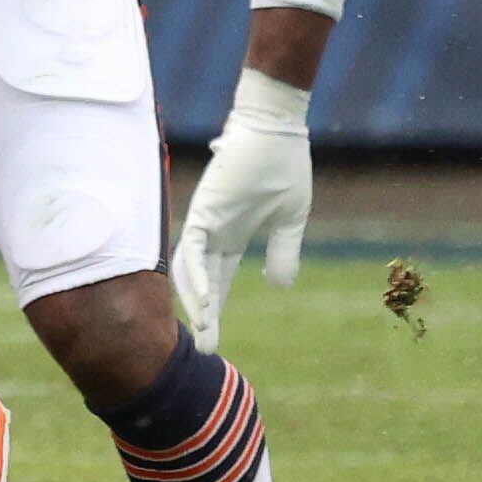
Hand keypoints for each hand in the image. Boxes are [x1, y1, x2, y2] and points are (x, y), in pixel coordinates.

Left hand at [172, 70, 312, 352]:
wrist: (278, 130)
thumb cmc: (283, 166)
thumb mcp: (291, 219)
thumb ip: (284, 252)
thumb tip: (280, 286)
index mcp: (233, 236)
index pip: (220, 281)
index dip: (217, 311)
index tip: (216, 343)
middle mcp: (213, 233)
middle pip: (201, 283)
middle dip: (204, 317)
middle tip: (206, 352)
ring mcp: (205, 221)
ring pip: (191, 270)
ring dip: (198, 303)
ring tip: (205, 334)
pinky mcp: (203, 209)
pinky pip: (194, 249)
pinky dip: (198, 276)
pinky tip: (206, 301)